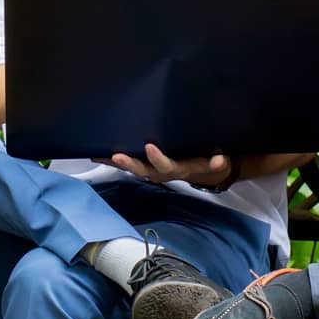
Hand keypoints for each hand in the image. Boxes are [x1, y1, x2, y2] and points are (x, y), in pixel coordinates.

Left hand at [99, 144, 231, 187]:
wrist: (207, 170)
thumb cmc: (210, 162)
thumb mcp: (217, 163)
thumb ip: (217, 162)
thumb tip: (220, 160)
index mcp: (180, 169)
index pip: (167, 166)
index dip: (158, 159)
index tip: (150, 146)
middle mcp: (164, 172)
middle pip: (144, 170)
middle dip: (130, 164)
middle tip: (116, 155)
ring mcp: (155, 170)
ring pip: (133, 168)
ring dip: (117, 164)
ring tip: (99, 155)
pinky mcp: (149, 165)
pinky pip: (130, 164)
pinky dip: (115, 161)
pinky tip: (98, 154)